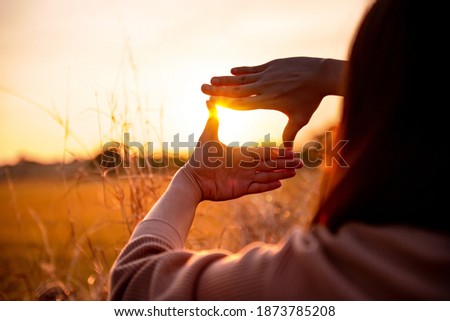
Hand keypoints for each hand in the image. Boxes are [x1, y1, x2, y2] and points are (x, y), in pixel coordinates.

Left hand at [181, 101, 301, 200]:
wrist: (193, 178)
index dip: (277, 151)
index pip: (264, 152)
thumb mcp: (208, 136)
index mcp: (242, 154)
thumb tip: (210, 99)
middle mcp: (246, 166)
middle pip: (270, 164)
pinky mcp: (240, 189)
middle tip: (301, 162)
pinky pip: (257, 187)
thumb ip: (213, 119)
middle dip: (285, 163)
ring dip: (281, 174)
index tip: (290, 149)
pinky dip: (268, 186)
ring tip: (295, 172)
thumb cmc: (200, 158)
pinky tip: (280, 184)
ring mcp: (244, 178)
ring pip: (267, 176)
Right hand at [202, 57, 345, 145]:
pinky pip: (253, 70)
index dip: (224, 103)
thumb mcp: (300, 119)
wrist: (321, 76)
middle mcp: (264, 88)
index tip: (211, 102)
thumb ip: (290, 134)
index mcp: (268, 101)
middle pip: (236, 90)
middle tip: (202, 88)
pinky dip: (241, 71)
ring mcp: (267, 75)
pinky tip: (231, 72)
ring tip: (212, 80)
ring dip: (226, 80)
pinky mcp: (272, 66)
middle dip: (218, 90)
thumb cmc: (310, 100)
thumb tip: (287, 152)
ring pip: (242, 79)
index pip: (241, 104)